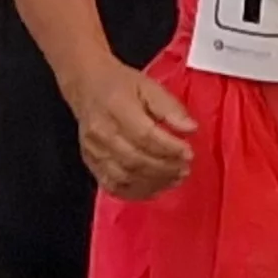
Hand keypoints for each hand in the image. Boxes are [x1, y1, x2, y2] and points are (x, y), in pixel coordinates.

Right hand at [63, 59, 196, 200]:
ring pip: (124, 176)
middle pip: (135, 159)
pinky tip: (154, 188)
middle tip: (185, 169)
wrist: (87, 86)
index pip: (145, 135)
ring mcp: (94, 150)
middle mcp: (101, 132)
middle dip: (165, 168)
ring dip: (154, 182)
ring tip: (175, 179)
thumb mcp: (150, 86)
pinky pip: (112, 185)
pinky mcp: (90, 162)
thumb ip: (170, 108)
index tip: (189, 153)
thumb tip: (190, 129)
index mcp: (117, 108)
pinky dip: (135, 192)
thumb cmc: (121, 85)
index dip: (169, 148)